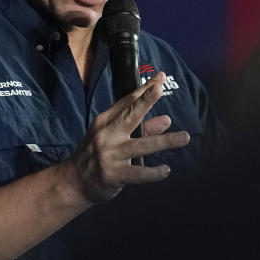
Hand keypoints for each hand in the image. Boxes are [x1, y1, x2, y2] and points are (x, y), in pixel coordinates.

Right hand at [68, 72, 190, 203]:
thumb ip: (142, 129)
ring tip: (185, 137)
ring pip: (141, 145)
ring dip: (165, 141)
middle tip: (160, 88)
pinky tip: (166, 170)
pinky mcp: (113, 175)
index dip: (145, 89)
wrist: (73, 183)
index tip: (160, 77)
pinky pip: (138, 173)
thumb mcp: (114, 138)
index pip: (127, 102)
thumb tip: (167, 120)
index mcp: (105, 122)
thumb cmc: (96, 156)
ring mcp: (110, 155)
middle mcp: (107, 135)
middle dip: (145, 101)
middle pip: (129, 115)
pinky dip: (153, 173)